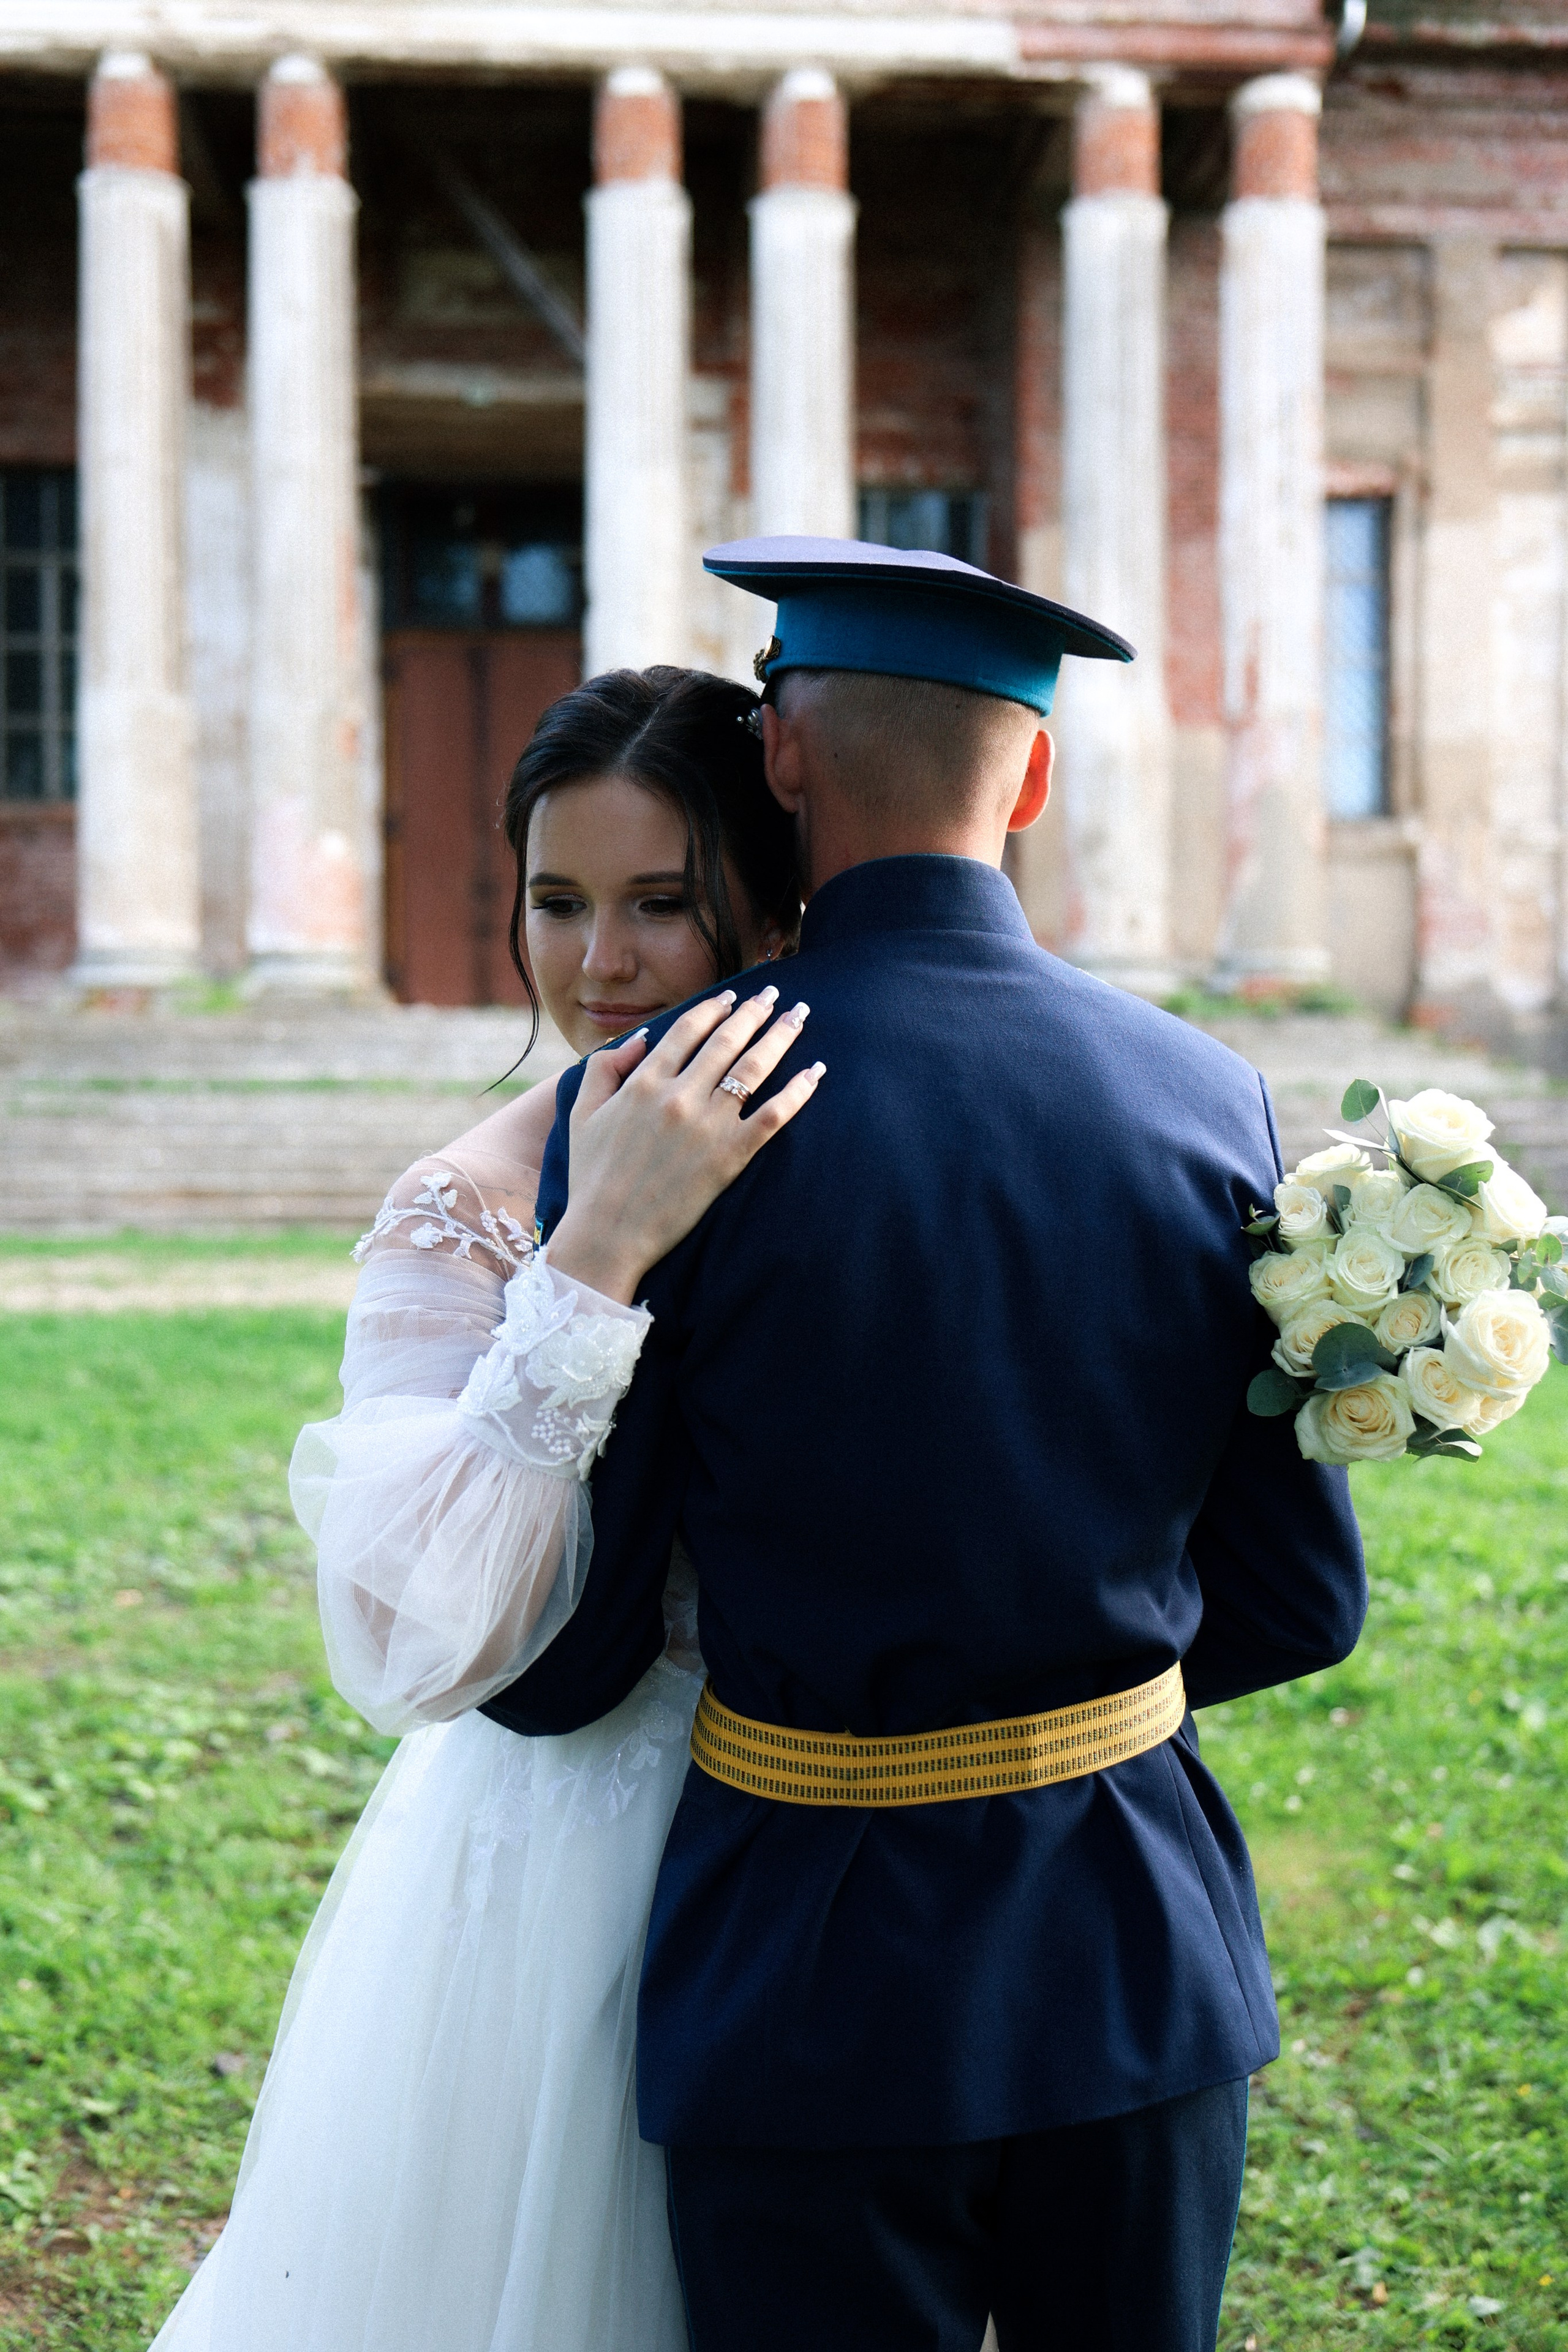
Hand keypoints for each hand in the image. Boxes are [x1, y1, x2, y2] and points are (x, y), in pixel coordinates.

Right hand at [546, 987, 823, 1302]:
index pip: (688, 1030)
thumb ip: (605, 1068)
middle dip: (754, 1012)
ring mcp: (707, 1126)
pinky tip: (816, 1072)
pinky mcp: (730, 1156)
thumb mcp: (582, 1114)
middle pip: (727, 1041)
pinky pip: (772, 1116)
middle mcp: (679, 1096)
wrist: (608, 1233)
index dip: (714, 1008)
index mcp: (643, 1082)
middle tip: (774, 994)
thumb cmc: (592, 1176)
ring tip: (799, 1017)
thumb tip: (642, 1038)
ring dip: (780, 1036)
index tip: (733, 997)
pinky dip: (797, 1091)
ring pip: (753, 1068)